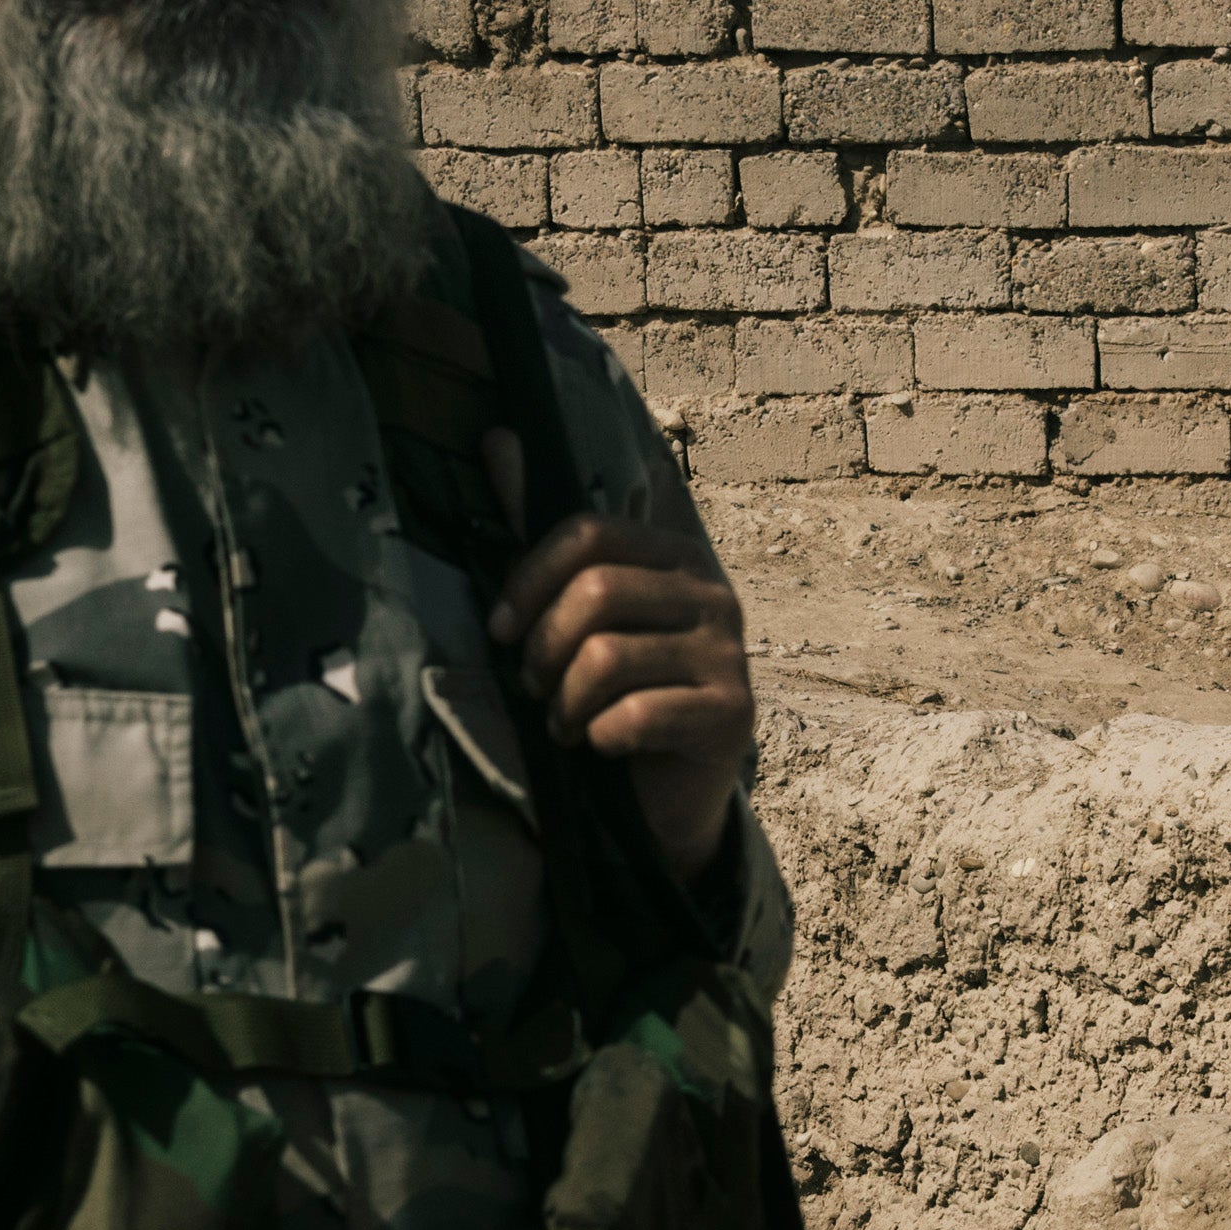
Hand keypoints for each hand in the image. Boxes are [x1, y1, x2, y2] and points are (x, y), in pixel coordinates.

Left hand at [485, 432, 753, 878]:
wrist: (668, 791)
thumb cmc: (617, 692)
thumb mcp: (578, 612)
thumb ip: (542, 534)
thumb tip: (498, 438)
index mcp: (675, 556)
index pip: (591, 534)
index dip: (530, 579)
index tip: (501, 628)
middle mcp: (712, 593)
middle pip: (596, 593)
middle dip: (543, 648)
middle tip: (534, 687)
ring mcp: (729, 652)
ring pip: (607, 658)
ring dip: (565, 702)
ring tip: (563, 722)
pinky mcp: (733, 712)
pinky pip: (636, 714)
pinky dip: (600, 736)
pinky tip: (600, 744)